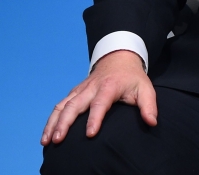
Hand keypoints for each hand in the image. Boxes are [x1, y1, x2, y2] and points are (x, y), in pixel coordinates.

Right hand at [41, 49, 156, 145]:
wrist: (119, 58)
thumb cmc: (132, 77)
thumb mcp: (145, 88)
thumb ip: (148, 105)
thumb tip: (151, 122)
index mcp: (109, 86)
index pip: (100, 103)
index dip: (95, 118)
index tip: (90, 134)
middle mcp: (91, 88)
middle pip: (74, 105)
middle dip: (65, 123)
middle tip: (58, 140)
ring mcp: (80, 90)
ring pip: (62, 105)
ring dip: (53, 123)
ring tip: (47, 141)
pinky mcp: (74, 93)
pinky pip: (59, 105)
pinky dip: (51, 119)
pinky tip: (47, 134)